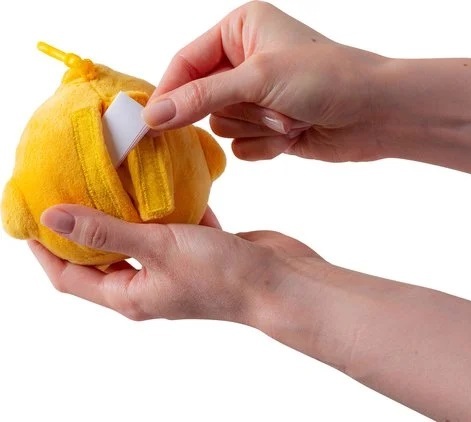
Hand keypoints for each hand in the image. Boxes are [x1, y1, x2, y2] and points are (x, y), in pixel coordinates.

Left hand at [29, 204, 321, 321]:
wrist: (279, 281)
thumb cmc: (222, 275)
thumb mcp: (158, 249)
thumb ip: (106, 231)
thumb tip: (53, 220)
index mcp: (131, 295)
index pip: (70, 277)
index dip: (45, 251)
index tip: (31, 218)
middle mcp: (149, 283)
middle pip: (101, 254)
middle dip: (82, 224)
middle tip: (67, 187)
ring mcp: (175, 265)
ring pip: (138, 235)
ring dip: (123, 210)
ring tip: (109, 176)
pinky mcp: (198, 247)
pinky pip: (171, 224)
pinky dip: (163, 204)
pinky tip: (162, 177)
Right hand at [143, 1, 387, 161]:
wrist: (376, 113)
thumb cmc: (326, 78)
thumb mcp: (258, 78)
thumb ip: (201, 97)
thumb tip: (154, 115)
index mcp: (240, 30)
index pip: (185, 63)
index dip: (170, 93)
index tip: (152, 122)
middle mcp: (245, 61)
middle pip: (202, 100)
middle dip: (237, 110)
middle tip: (268, 106)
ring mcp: (257, 97)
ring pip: (222, 127)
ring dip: (256, 128)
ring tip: (290, 117)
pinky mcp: (268, 126)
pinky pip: (242, 147)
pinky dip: (266, 146)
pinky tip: (295, 134)